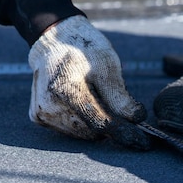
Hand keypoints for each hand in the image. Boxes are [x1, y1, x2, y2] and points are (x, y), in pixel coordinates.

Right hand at [28, 15, 149, 148]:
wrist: (54, 40)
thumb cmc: (83, 49)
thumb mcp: (107, 66)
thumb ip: (120, 96)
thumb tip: (137, 120)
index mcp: (65, 90)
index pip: (101, 123)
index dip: (125, 134)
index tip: (143, 142)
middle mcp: (49, 106)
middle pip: (92, 132)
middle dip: (111, 125)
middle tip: (118, 107)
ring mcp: (42, 113)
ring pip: (82, 134)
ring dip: (95, 124)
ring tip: (97, 98)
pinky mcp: (39, 116)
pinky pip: (70, 130)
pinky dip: (82, 122)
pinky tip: (83, 102)